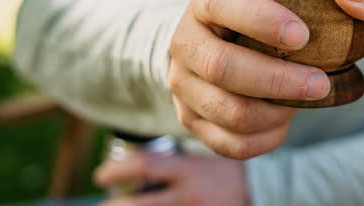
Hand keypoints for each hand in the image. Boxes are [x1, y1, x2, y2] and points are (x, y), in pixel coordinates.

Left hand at [95, 152, 247, 205]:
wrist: (262, 190)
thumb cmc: (227, 173)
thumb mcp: (203, 161)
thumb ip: (175, 165)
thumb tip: (137, 169)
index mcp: (190, 170)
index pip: (144, 166)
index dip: (117, 170)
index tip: (101, 175)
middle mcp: (190, 195)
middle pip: (138, 205)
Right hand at [168, 0, 329, 157]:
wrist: (213, 45)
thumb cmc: (259, 19)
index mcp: (206, 2)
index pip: (223, 3)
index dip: (261, 19)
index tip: (303, 35)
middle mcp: (185, 41)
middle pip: (223, 67)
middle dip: (278, 80)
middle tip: (320, 83)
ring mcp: (182, 85)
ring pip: (229, 111)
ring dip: (277, 112)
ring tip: (307, 101)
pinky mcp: (190, 120)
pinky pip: (230, 143)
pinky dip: (266, 136)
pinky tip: (286, 121)